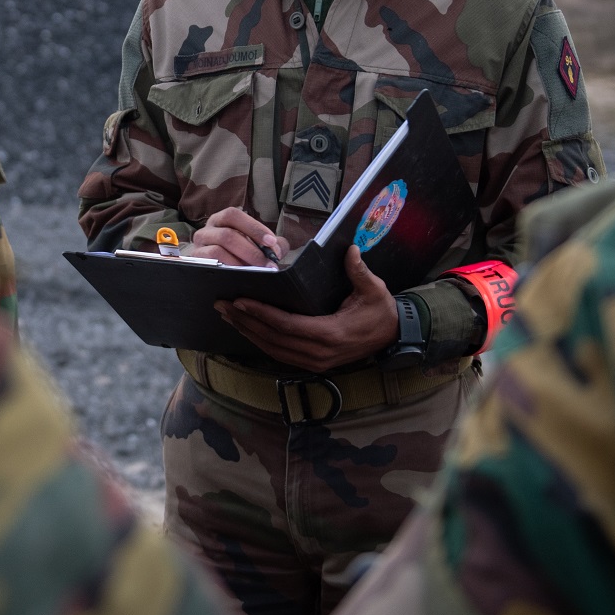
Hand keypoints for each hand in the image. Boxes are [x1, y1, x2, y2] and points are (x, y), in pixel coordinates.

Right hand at [191, 206, 287, 266]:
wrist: (218, 271)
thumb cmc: (241, 254)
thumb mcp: (256, 245)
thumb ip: (271, 244)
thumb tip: (279, 248)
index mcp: (221, 220)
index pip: (234, 215)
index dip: (253, 228)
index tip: (271, 242)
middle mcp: (207, 230)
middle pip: (227, 235)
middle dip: (251, 251)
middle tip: (268, 264)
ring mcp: (199, 247)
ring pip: (217, 251)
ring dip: (240, 262)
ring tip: (257, 271)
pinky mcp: (196, 263)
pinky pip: (211, 265)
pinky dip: (228, 269)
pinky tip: (240, 275)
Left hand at [216, 244, 398, 372]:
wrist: (393, 337)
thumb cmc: (381, 311)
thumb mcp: (375, 290)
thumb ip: (359, 271)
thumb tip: (350, 250)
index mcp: (332, 333)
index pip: (287, 325)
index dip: (261, 314)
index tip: (239, 301)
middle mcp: (320, 352)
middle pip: (273, 339)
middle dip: (245, 322)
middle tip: (221, 305)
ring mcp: (316, 362)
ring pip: (273, 349)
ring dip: (248, 333)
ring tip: (227, 316)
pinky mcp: (313, 364)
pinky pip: (280, 354)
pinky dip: (261, 342)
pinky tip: (246, 329)